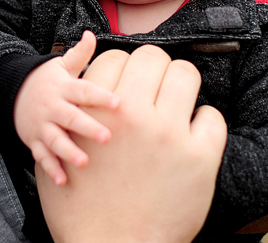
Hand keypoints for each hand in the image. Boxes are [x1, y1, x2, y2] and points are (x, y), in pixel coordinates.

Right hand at [14, 31, 119, 185]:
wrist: (14, 94)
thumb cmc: (48, 81)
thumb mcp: (61, 66)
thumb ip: (80, 54)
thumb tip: (91, 34)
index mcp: (64, 88)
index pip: (84, 91)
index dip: (101, 97)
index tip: (119, 103)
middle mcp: (53, 107)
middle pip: (71, 117)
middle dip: (88, 127)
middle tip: (107, 137)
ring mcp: (42, 125)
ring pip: (55, 139)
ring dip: (68, 151)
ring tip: (83, 162)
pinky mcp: (34, 141)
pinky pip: (42, 156)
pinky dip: (51, 168)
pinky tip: (63, 181)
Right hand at [37, 45, 227, 242]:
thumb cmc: (79, 209)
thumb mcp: (56, 156)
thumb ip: (65, 120)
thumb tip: (73, 94)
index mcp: (97, 113)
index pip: (114, 57)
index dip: (120, 68)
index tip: (127, 80)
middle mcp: (136, 116)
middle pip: (151, 57)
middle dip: (151, 68)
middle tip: (153, 86)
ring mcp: (171, 135)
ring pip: (185, 75)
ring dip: (180, 84)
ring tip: (176, 101)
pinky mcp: (201, 157)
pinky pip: (211, 116)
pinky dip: (203, 120)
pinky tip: (193, 132)